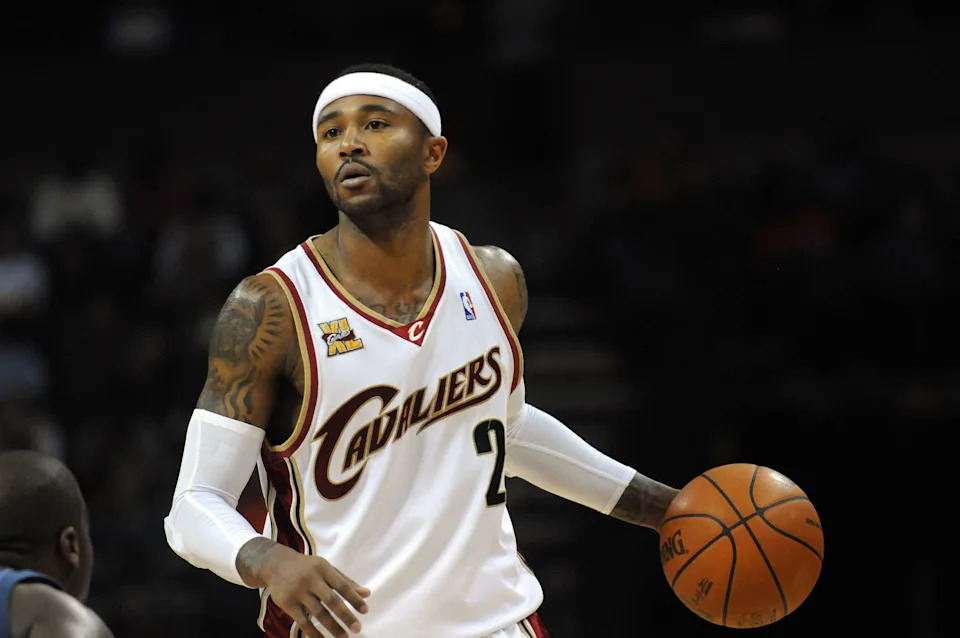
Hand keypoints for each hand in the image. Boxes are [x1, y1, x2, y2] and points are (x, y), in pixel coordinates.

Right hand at [238, 538, 370, 637]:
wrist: (275, 564)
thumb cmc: (307, 567)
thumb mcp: (326, 568)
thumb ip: (346, 581)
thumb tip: (367, 593)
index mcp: (323, 568)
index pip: (342, 585)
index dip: (354, 598)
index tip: (365, 611)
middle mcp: (311, 579)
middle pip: (331, 600)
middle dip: (346, 615)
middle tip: (357, 629)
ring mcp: (298, 591)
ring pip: (318, 613)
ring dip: (333, 627)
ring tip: (344, 636)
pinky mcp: (288, 603)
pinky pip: (303, 621)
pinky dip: (314, 632)